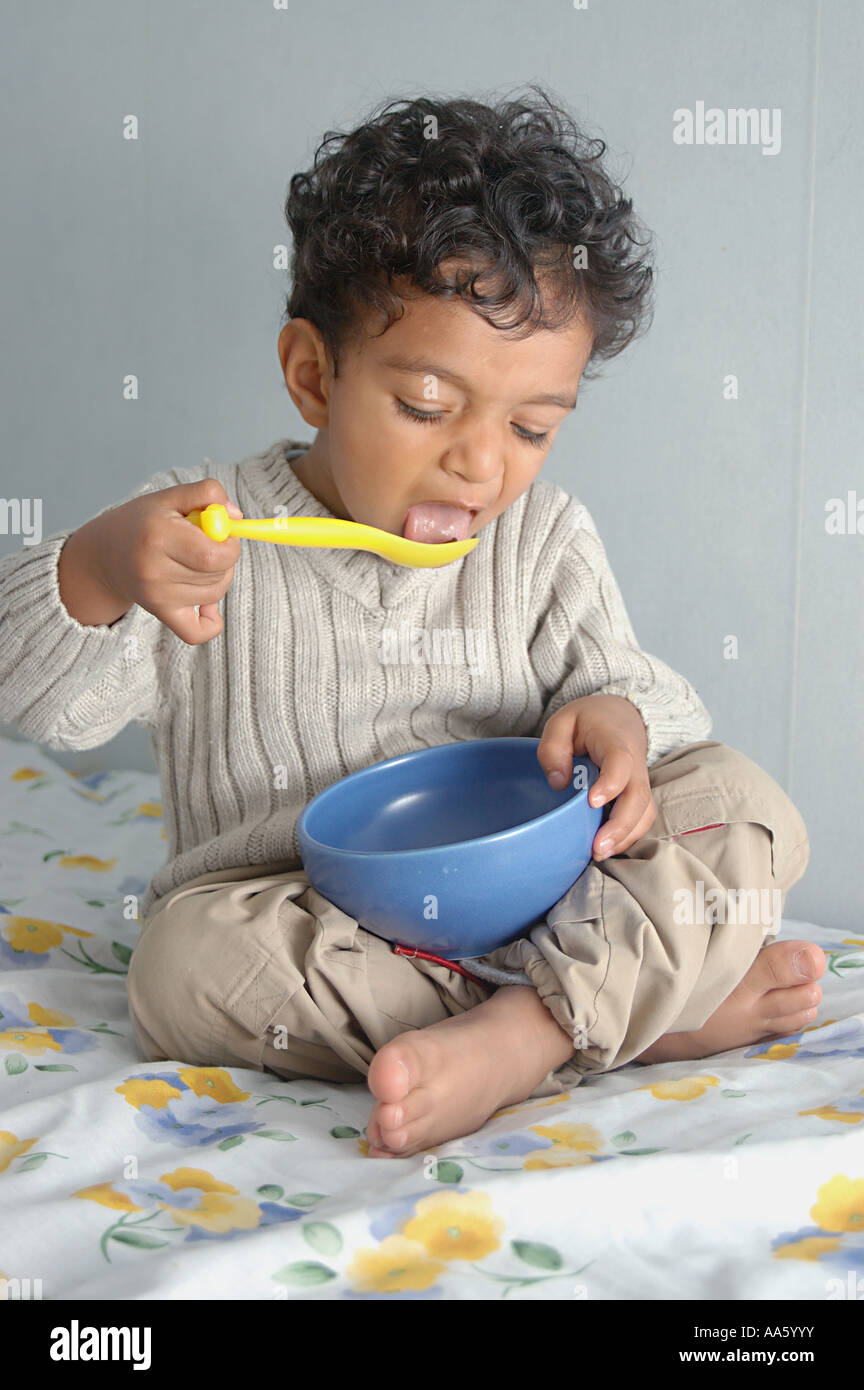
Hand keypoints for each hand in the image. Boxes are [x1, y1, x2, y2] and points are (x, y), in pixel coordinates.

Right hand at [77, 478, 243, 644]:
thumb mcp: (171, 496)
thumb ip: (207, 493)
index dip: (229, 545)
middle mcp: (154, 570)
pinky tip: (206, 605)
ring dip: (218, 578)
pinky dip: (211, 622)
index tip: (221, 534)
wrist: (104, 554)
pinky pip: (197, 633)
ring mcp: (156, 596)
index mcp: (158, 536)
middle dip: (224, 558)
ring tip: (199, 563)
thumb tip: (235, 517)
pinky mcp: (160, 613)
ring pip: (214, 594)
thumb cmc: (143, 522)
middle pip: (217, 575)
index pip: (214, 555)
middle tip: (207, 545)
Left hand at [536, 694, 655, 859]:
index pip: (620, 762)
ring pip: (644, 812)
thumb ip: (554, 747)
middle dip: (620, 826)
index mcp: (615, 740)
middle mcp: (635, 764)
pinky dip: (628, 837)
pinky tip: (606, 847)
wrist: (621, 716)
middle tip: (596, 847)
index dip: (611, 783)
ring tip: (599, 853)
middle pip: (638, 796)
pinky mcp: (638, 796)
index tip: (592, 802)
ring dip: (625, 837)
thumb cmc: (589, 721)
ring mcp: (640, 782)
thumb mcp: (563, 721)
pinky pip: (641, 819)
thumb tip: (558, 783)